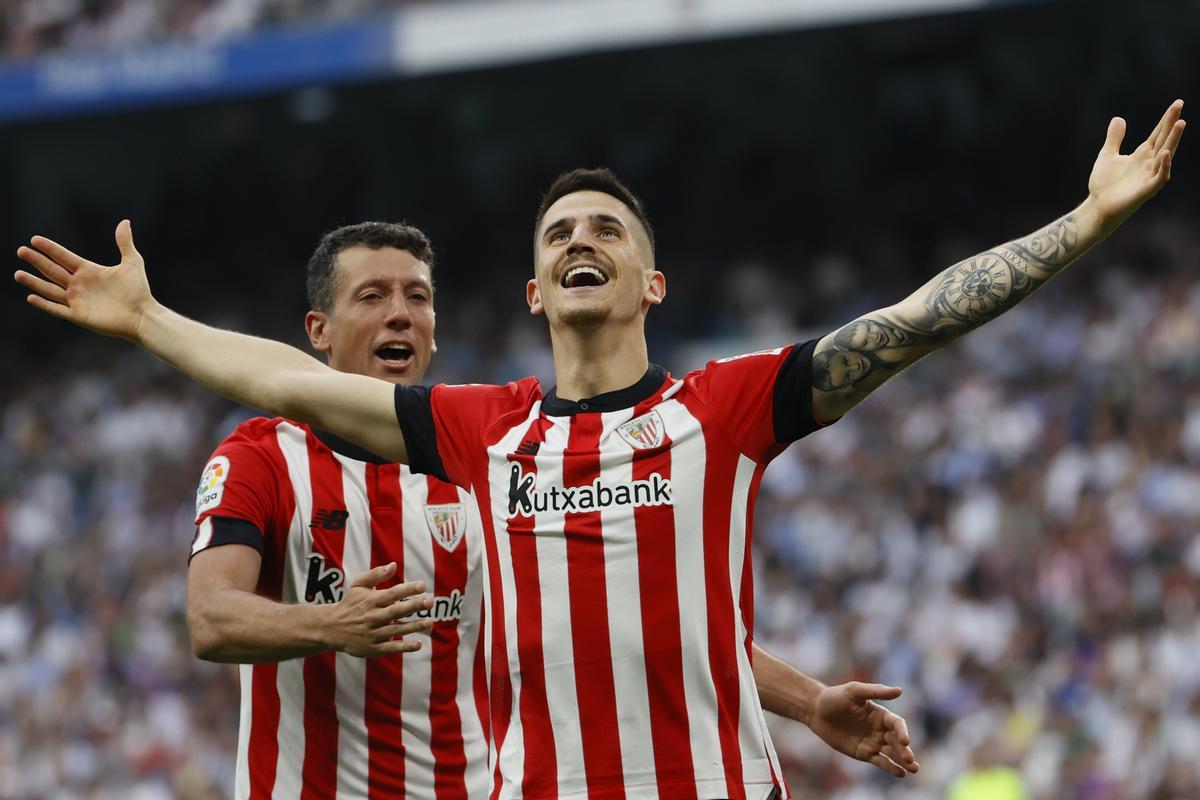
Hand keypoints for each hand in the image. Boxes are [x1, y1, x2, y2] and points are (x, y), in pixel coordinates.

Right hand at [15, 219, 153, 340]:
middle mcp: (80, 285)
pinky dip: (44, 304)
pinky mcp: (78, 316)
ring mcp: (78, 300)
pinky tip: (31, 297)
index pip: (64, 257)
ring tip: (18, 274)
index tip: (34, 239)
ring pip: (50, 289)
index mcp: (89, 271)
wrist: (143, 315)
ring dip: (34, 282)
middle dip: (37, 261)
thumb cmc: (139, 290)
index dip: (50, 248)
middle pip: (53, 270)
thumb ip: (125, 243)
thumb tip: (125, 222)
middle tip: (21, 251)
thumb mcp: (132, 262)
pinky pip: (57, 309)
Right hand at [327, 562, 433, 656]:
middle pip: (396, 611)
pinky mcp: (373, 648)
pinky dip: (404, 647)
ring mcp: (373, 633)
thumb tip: (394, 565)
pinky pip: (391, 648)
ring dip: (414, 626)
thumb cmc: (350, 604)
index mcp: (371, 600)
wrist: (331, 628)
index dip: (408, 589)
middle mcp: (373, 617)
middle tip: (430, 602)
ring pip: (396, 630)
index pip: (392, 593)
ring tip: (429, 622)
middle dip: (414, 606)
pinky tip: (418, 644)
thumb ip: (376, 574)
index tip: (422, 586)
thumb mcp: (358, 585)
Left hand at [809, 682, 918, 778]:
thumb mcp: (854, 691)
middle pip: (897, 741)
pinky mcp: (864, 753)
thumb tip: (900, 690)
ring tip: (914, 769)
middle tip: (910, 759)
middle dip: (905, 750)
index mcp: (881, 714)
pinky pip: (880, 761)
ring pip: (892, 753)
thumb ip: (876, 691)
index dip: (902, 732)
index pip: (897, 724)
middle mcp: (880, 729)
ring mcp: (873, 742)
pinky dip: (891, 767)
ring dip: (903, 761)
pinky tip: (900, 773)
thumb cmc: (835, 697)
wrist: (816, 711)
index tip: (905, 740)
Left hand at [1087, 99, 1185, 231]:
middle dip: (1172, 124)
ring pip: (1166, 155)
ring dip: (1173, 140)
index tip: (1177, 104)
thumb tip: (1118, 118)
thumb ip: (1114, 138)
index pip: (1158, 133)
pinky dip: (1164, 166)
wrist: (1098, 206)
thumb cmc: (1104, 184)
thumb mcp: (1107, 156)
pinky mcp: (1147, 190)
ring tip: (1180, 123)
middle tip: (1180, 106)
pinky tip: (1165, 153)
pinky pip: (1160, 177)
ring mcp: (1150, 176)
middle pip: (1164, 139)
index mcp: (1142, 154)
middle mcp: (1150, 163)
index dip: (1166, 119)